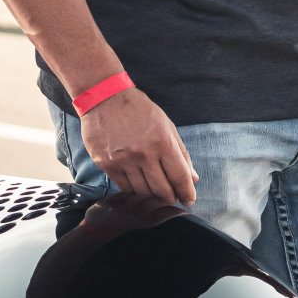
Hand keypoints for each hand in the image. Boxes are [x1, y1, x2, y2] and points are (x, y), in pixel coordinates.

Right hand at [80, 87, 196, 207]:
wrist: (104, 98)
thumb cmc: (139, 110)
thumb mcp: (166, 125)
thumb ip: (181, 153)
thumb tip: (193, 179)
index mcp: (162, 142)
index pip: (180, 177)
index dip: (187, 193)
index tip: (189, 200)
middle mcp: (143, 154)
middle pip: (162, 191)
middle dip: (171, 197)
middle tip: (172, 196)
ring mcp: (123, 161)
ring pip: (143, 193)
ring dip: (152, 197)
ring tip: (156, 192)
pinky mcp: (106, 165)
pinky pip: (125, 188)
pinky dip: (135, 191)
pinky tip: (139, 185)